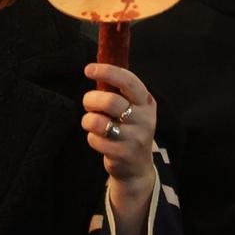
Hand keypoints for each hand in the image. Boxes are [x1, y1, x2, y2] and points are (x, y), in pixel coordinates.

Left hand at [83, 63, 158, 194]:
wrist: (137, 167)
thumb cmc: (128, 129)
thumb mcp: (132, 108)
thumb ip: (117, 91)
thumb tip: (95, 67)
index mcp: (146, 102)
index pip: (128, 81)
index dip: (107, 72)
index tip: (88, 69)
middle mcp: (144, 119)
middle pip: (109, 101)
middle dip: (91, 100)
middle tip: (89, 104)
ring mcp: (135, 138)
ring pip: (98, 122)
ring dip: (88, 120)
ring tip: (93, 124)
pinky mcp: (123, 154)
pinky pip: (94, 140)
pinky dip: (91, 138)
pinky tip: (100, 141)